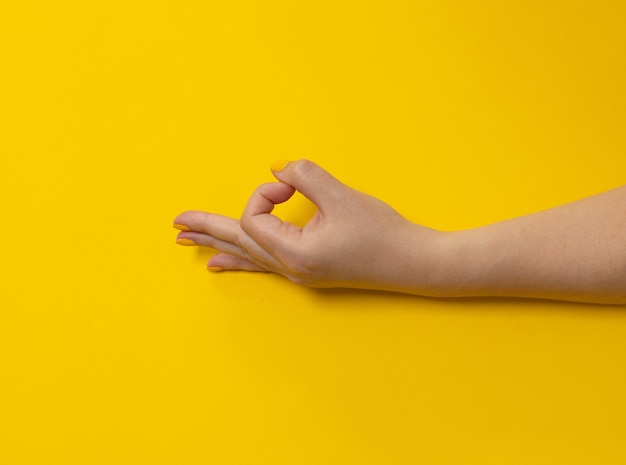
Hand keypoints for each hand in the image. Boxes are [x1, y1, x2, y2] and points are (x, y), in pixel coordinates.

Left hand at [173, 160, 440, 289]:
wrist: (413, 263)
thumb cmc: (382, 232)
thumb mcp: (342, 196)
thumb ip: (305, 176)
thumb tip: (278, 169)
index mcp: (294, 253)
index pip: (254, 219)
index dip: (266, 193)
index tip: (292, 185)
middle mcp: (289, 268)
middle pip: (238, 242)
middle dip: (206, 229)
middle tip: (175, 225)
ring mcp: (296, 273)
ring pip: (247, 255)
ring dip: (217, 244)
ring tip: (187, 244)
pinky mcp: (307, 270)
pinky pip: (262, 265)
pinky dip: (239, 260)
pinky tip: (220, 265)